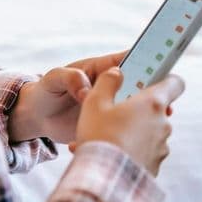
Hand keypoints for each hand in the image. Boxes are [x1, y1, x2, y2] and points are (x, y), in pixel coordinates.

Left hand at [8, 50, 172, 142]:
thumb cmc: (45, 91)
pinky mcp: (109, 125)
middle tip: (165, 105)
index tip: (163, 66)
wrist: (37, 118)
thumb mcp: (54, 78)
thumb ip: (70, 78)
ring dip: (148, 116)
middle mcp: (112, 87)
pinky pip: (124, 128)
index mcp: (102, 69)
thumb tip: (87, 91)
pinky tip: (132, 143)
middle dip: (155, 93)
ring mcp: (112, 106)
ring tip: (156, 126)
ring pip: (138, 109)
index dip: (148, 60)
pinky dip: (130, 134)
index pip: (130, 59)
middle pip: (141, 85)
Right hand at [73, 67, 184, 174]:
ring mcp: (162, 148)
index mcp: (153, 103)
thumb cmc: (100, 137)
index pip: (175, 83)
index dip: (166, 79)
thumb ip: (108, 81)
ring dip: (129, 134)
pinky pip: (142, 154)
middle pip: (155, 110)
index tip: (154, 81)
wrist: (104, 181)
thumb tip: (117, 72)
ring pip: (146, 134)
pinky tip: (106, 156)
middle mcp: (163, 125)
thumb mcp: (95, 102)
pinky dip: (128, 153)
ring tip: (102, 141)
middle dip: (136, 111)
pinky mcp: (155, 166)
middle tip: (112, 116)